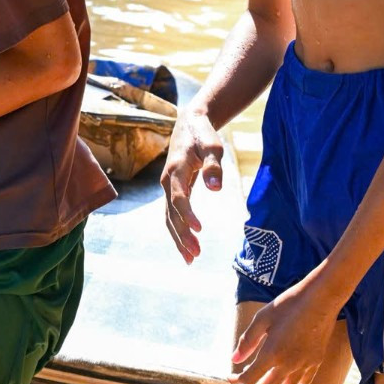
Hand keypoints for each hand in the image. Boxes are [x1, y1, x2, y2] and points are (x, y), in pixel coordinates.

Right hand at [159, 110, 224, 262]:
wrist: (189, 125)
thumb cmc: (203, 135)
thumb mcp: (213, 145)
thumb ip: (214, 165)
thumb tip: (216, 189)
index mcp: (176, 169)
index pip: (178, 197)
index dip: (187, 214)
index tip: (199, 229)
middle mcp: (167, 181)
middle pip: (171, 213)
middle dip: (182, 235)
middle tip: (196, 254)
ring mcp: (168, 187)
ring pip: (169, 217)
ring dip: (178, 238)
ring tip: (190, 259)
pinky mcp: (173, 191)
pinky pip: (172, 215)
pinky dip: (178, 231)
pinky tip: (186, 246)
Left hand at [232, 281, 336, 383]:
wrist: (321, 298)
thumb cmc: (288, 304)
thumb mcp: (262, 318)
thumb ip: (247, 341)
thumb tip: (234, 359)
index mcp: (272, 353)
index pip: (250, 379)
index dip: (237, 381)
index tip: (231, 376)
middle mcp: (288, 364)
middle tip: (249, 370)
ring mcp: (305, 364)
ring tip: (268, 369)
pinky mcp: (317, 361)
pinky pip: (303, 380)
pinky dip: (292, 379)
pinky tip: (288, 366)